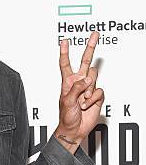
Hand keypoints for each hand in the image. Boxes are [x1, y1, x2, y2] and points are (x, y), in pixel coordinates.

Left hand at [56, 31, 104, 147]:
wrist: (74, 130)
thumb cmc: (66, 117)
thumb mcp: (66, 101)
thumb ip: (76, 87)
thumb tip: (87, 79)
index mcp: (67, 82)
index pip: (65, 64)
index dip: (65, 52)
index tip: (65, 41)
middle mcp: (78, 83)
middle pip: (85, 61)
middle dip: (90, 47)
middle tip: (94, 35)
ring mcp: (88, 89)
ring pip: (94, 77)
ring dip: (88, 89)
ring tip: (83, 100)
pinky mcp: (96, 96)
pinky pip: (99, 90)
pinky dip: (93, 98)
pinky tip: (88, 104)